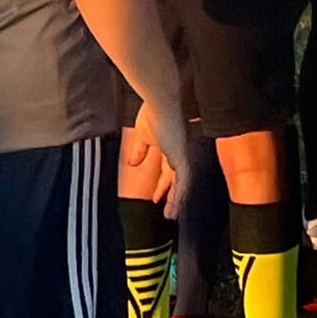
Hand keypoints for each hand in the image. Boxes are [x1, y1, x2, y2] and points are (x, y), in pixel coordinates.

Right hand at [127, 102, 190, 220]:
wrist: (160, 102)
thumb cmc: (152, 112)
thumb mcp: (142, 137)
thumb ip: (140, 151)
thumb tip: (132, 164)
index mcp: (170, 146)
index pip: (167, 170)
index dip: (162, 185)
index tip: (155, 197)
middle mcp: (179, 152)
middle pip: (176, 180)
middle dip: (171, 196)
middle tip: (167, 212)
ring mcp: (182, 155)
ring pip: (182, 184)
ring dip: (176, 200)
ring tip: (170, 215)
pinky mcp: (182, 156)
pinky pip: (184, 180)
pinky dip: (180, 194)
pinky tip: (175, 206)